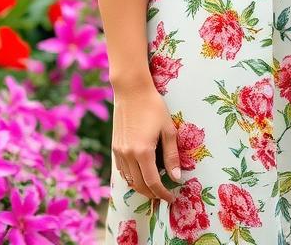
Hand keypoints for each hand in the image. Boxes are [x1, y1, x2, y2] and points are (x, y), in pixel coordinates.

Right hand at [112, 84, 181, 203]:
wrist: (132, 91)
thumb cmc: (154, 107)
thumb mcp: (168, 129)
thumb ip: (172, 155)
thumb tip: (176, 177)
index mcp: (143, 152)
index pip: (153, 182)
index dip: (162, 194)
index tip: (171, 198)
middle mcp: (128, 155)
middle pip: (139, 185)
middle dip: (152, 194)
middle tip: (164, 196)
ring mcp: (119, 152)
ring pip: (129, 180)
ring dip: (142, 187)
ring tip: (155, 187)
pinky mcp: (115, 148)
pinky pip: (122, 171)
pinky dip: (132, 177)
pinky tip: (141, 174)